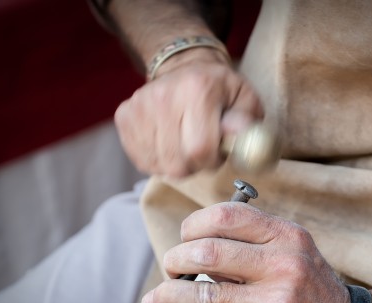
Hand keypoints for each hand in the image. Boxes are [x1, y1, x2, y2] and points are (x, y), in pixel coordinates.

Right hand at [114, 49, 263, 176]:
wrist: (184, 68)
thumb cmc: (219, 91)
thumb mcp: (245, 100)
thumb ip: (246, 124)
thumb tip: (241, 141)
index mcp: (197, 89)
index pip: (200, 149)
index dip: (211, 160)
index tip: (216, 150)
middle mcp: (162, 96)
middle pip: (176, 163)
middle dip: (194, 165)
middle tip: (201, 149)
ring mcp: (139, 107)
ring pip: (159, 165)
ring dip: (176, 163)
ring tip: (185, 144)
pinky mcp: (124, 118)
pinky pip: (143, 160)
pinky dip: (158, 160)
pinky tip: (168, 144)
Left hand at [142, 202, 351, 302]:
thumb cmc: (313, 291)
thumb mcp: (293, 253)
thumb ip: (249, 246)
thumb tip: (194, 247)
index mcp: (286, 236)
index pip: (227, 216)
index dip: (193, 225)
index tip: (184, 238)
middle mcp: (282, 265)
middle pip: (207, 252)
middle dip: (175, 259)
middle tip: (170, 268)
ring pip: (203, 294)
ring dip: (168, 295)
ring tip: (154, 300)